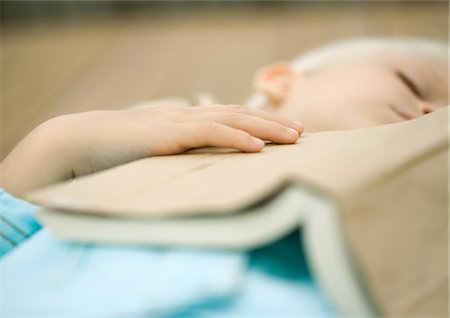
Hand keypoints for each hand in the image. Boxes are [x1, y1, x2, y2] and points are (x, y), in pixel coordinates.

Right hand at [0, 104, 301, 194]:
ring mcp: (178, 122)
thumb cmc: (116, 153)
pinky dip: (235, 137)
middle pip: (238, 115)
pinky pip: (208, 132)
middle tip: (302, 132)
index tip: (286, 133)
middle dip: (272, 123)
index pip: (230, 119)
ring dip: (264, 127)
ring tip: (294, 136)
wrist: (80, 142)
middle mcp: (187, 117)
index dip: (260, 123)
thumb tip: (202, 171)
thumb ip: (180, 157)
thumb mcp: (156, 154)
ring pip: (230, 119)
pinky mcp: (168, 134)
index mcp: (185, 122)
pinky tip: (257, 146)